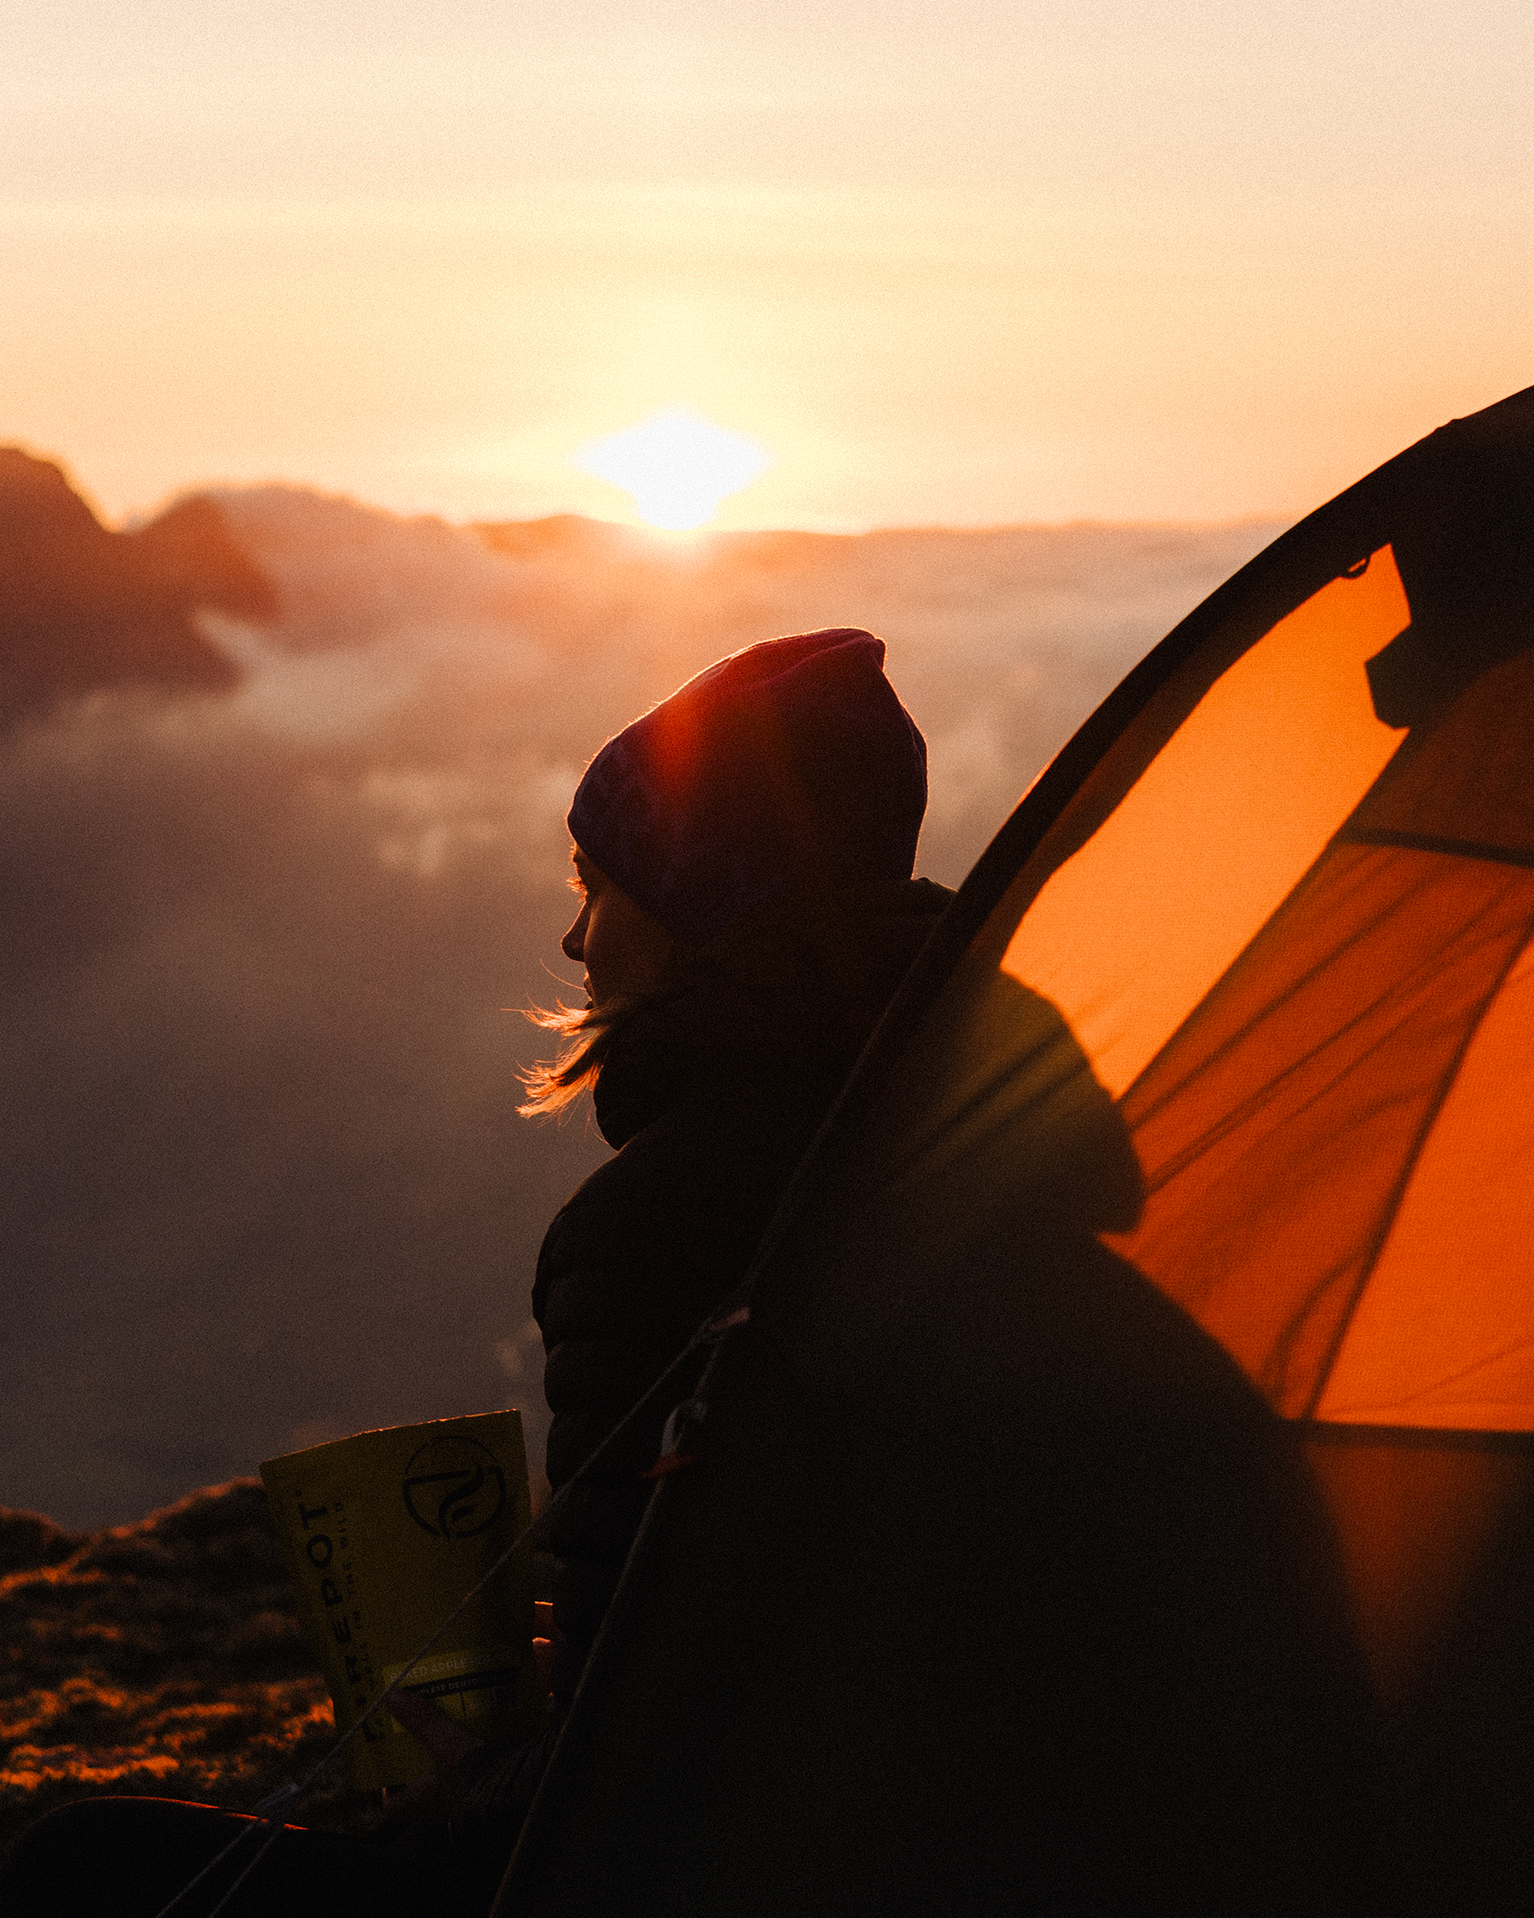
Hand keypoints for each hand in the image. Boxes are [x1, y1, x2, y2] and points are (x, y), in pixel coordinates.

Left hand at [377, 1687, 484, 1828]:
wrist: (516, 1794)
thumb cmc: (471, 1778)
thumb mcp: (445, 1744)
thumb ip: (422, 1721)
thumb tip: (392, 1697)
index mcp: (420, 1803)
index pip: (393, 1804)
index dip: (389, 1784)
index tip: (390, 1760)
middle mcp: (439, 1809)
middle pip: (421, 1788)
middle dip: (422, 1763)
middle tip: (423, 1735)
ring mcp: (462, 1806)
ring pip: (447, 1782)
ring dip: (448, 1760)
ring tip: (453, 1731)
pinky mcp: (485, 1796)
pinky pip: (472, 1778)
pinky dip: (473, 1761)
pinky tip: (482, 1740)